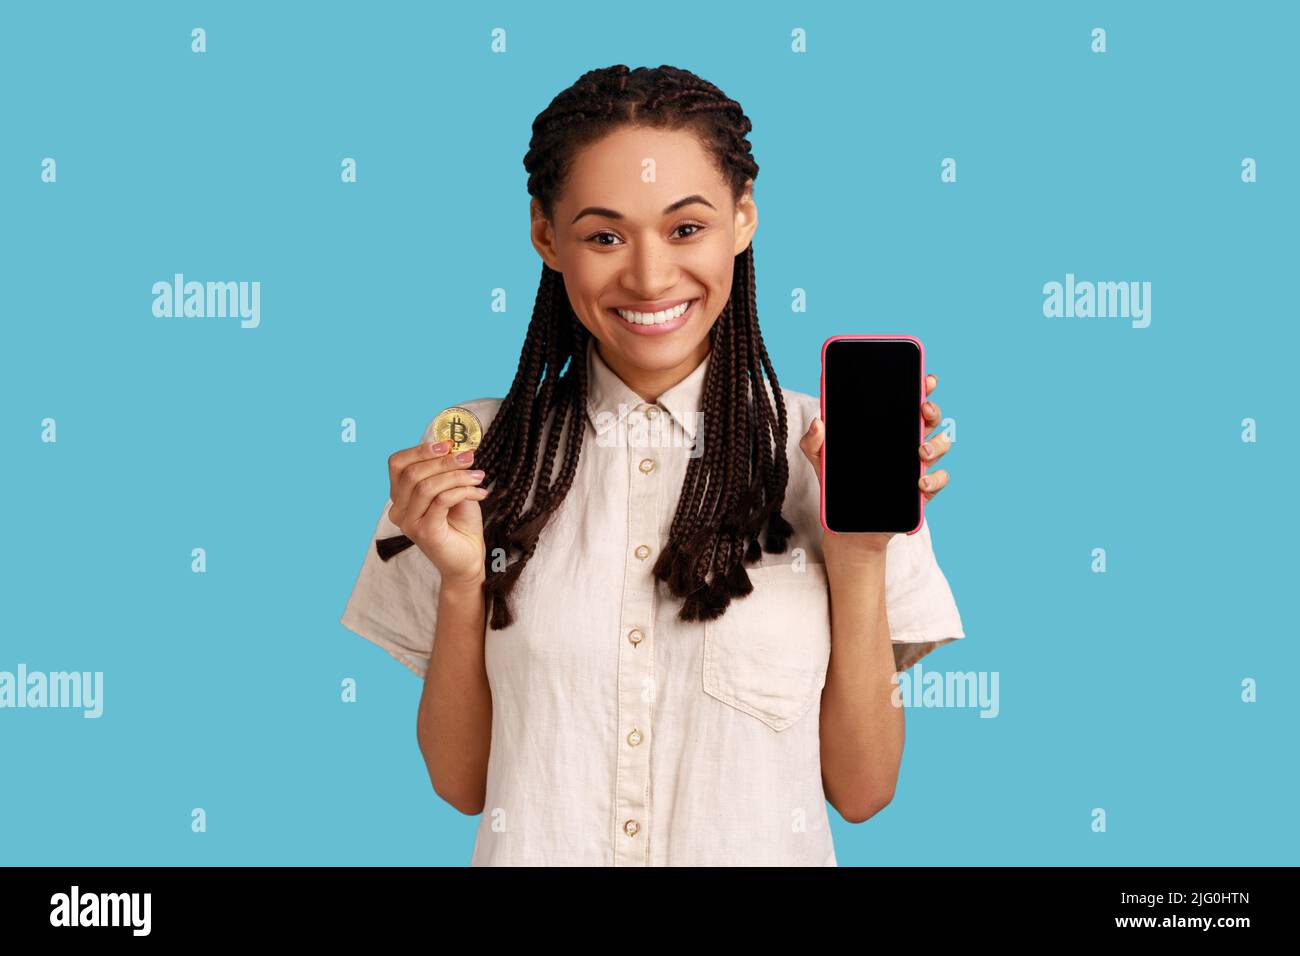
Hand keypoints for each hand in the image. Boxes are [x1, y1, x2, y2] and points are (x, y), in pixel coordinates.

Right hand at [386, 440, 489, 588]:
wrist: (468, 559)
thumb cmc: (460, 524)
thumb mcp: (453, 489)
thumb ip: (447, 470)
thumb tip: (455, 444)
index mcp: (399, 497)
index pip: (397, 464)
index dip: (421, 449)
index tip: (448, 444)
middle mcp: (398, 511)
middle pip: (412, 473)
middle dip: (444, 460)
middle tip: (469, 458)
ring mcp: (410, 523)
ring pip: (427, 486)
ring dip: (457, 475)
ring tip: (479, 477)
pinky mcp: (426, 533)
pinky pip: (442, 501)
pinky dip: (463, 491)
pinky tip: (480, 493)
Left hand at [800, 372, 950, 559]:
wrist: (847, 528)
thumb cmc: (838, 486)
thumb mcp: (821, 460)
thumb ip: (814, 442)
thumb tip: (818, 422)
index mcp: (887, 430)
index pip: (908, 404)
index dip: (921, 389)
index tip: (926, 379)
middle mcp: (906, 445)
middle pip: (929, 420)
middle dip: (932, 410)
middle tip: (923, 409)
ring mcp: (916, 467)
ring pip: (940, 447)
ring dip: (936, 444)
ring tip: (920, 451)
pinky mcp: (920, 493)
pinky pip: (937, 481)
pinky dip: (934, 479)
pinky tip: (920, 482)